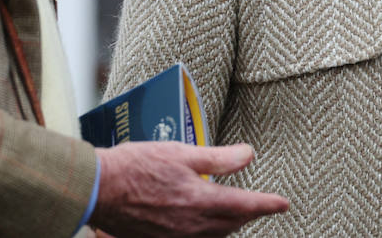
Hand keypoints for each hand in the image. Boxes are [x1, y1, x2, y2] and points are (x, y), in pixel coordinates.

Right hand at [90, 142, 288, 236]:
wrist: (98, 189)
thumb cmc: (136, 165)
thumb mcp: (182, 152)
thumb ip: (218, 158)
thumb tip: (248, 155)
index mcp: (200, 201)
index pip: (245, 205)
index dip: (267, 204)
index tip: (283, 204)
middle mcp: (191, 225)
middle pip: (231, 225)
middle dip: (249, 216)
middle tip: (261, 206)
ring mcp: (175, 236)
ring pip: (213, 237)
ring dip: (229, 226)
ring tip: (236, 216)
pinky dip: (206, 234)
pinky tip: (202, 226)